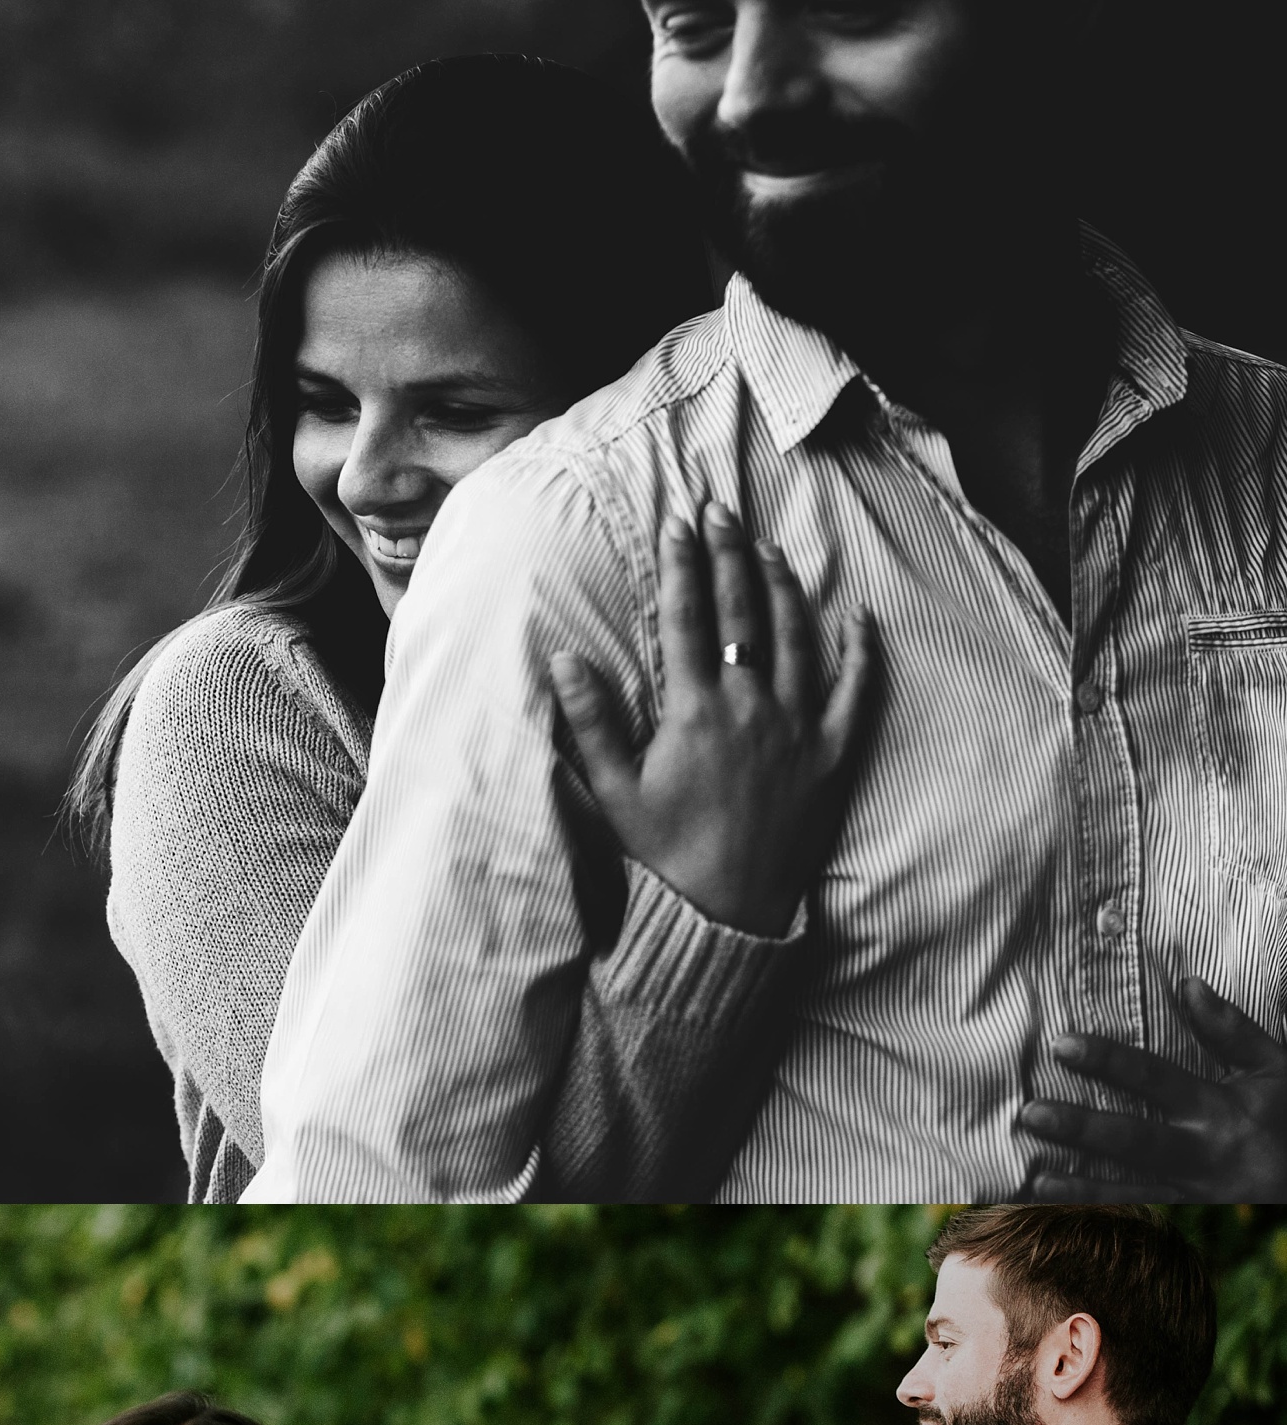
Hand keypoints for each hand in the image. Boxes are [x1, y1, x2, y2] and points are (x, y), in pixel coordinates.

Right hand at [555, 504, 874, 942]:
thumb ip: (590, 720)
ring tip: (769, 549)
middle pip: (743, 612)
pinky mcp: (832, 756)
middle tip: (722, 510)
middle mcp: (750, 708)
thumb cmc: (664, 854)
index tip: (678, 522)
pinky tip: (861, 617)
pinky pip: (856, 694)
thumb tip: (563, 657)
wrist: (726, 915)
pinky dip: (861, 652)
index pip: (688, 618)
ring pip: (797, 638)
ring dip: (783, 587)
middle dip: (730, 554)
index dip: (682, 565)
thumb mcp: (614, 791)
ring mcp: (797, 729)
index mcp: (695, 711)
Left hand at [1017, 973, 1286, 1192]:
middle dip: (1081, 1128)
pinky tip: (1061, 1204)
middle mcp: (1201, 1153)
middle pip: (1133, 1140)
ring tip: (1030, 1176)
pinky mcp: (1189, 1215)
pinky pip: (1140, 1213)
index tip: (1063, 1045)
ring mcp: (1194, 1192)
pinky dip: (1099, 1210)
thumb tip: (1186, 984)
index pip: (1155, 1079)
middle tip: (1032, 1113)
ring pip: (1129, 1189)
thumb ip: (1230, 1028)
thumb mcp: (1273, 1067)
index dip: (1109, 1062)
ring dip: (1079, 1184)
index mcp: (1218, 1109)